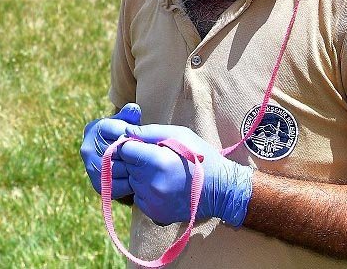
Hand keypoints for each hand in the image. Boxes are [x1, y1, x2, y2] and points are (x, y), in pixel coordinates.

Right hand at [80, 104, 144, 199]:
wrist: (114, 158)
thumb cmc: (123, 137)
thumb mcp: (126, 122)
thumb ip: (130, 115)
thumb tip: (134, 109)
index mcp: (94, 129)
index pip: (116, 130)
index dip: (133, 135)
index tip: (145, 139)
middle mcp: (88, 149)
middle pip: (117, 152)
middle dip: (134, 153)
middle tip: (150, 155)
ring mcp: (91, 168)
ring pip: (118, 170)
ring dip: (133, 169)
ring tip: (145, 166)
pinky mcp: (98, 185)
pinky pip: (118, 186)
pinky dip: (130, 184)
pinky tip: (139, 178)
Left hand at [117, 124, 252, 226]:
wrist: (222, 190)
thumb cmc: (201, 157)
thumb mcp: (180, 135)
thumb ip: (150, 132)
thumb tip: (126, 132)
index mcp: (157, 161)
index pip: (125, 150)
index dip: (132, 145)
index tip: (143, 146)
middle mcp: (151, 183)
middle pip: (127, 167)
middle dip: (138, 161)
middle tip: (157, 160)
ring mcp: (152, 201)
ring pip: (133, 183)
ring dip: (142, 177)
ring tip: (163, 174)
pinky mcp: (155, 214)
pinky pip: (139, 199)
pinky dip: (146, 193)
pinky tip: (165, 188)